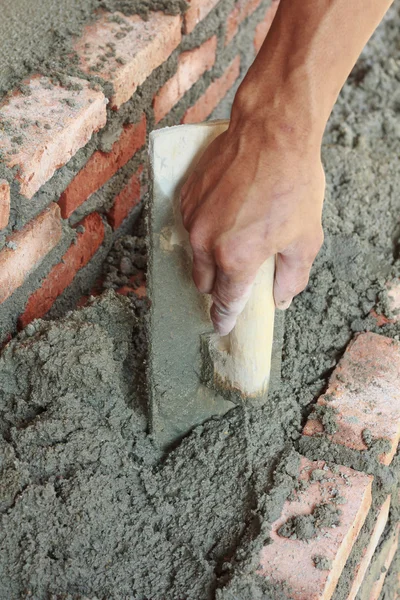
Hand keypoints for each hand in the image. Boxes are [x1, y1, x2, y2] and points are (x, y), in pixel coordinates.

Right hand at [180, 114, 324, 335]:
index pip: (225, 301)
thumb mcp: (306, 237)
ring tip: (235, 236)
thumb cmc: (293, 182)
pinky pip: (190, 226)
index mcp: (235, 258)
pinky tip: (226, 212)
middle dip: (219, 285)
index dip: (225, 318)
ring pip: (194, 255)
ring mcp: (192, 218)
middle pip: (203, 283)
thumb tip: (280, 299)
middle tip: (238, 275)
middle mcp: (206, 242)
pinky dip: (205, 228)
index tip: (223, 326)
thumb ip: (292, 277)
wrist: (272, 131)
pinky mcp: (186, 197)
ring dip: (210, 256)